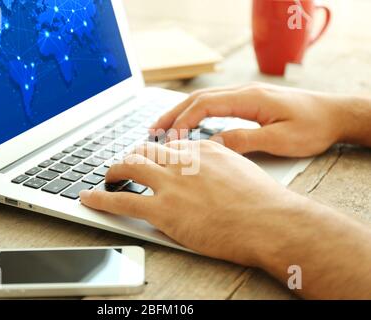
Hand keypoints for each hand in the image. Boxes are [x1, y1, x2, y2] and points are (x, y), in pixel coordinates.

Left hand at [80, 140, 300, 265]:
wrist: (271, 222)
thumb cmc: (264, 202)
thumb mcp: (243, 170)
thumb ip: (220, 164)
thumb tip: (211, 170)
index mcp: (202, 150)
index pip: (169, 146)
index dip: (156, 153)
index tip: (151, 160)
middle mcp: (182, 161)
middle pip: (145, 151)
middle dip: (132, 157)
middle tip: (125, 166)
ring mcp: (171, 184)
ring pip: (129, 167)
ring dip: (114, 171)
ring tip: (108, 177)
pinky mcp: (163, 210)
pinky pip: (121, 202)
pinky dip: (100, 199)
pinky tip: (89, 198)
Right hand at [150, 83, 346, 156]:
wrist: (335, 114)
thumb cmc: (313, 126)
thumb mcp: (280, 139)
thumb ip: (245, 140)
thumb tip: (213, 145)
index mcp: (249, 98)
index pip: (205, 105)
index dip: (183, 121)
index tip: (170, 139)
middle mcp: (244, 92)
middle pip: (198, 99)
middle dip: (173, 114)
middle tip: (152, 130)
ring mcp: (245, 95)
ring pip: (204, 100)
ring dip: (181, 112)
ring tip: (162, 127)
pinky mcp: (249, 102)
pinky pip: (215, 105)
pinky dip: (197, 114)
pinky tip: (191, 125)